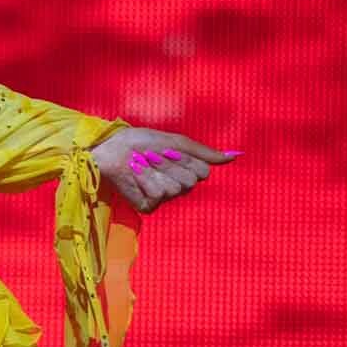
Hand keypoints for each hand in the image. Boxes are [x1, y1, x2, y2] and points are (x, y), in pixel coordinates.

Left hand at [87, 128, 240, 213]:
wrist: (112, 147)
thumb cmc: (141, 141)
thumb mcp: (176, 141)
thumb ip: (204, 152)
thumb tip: (234, 156)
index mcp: (186, 172)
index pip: (202, 172)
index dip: (185, 159)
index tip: (168, 150)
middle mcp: (177, 187)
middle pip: (190, 181)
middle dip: (170, 164)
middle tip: (152, 156)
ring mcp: (162, 198)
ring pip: (174, 188)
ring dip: (156, 171)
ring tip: (141, 164)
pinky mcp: (147, 206)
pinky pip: (157, 195)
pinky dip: (145, 180)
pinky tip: (134, 175)